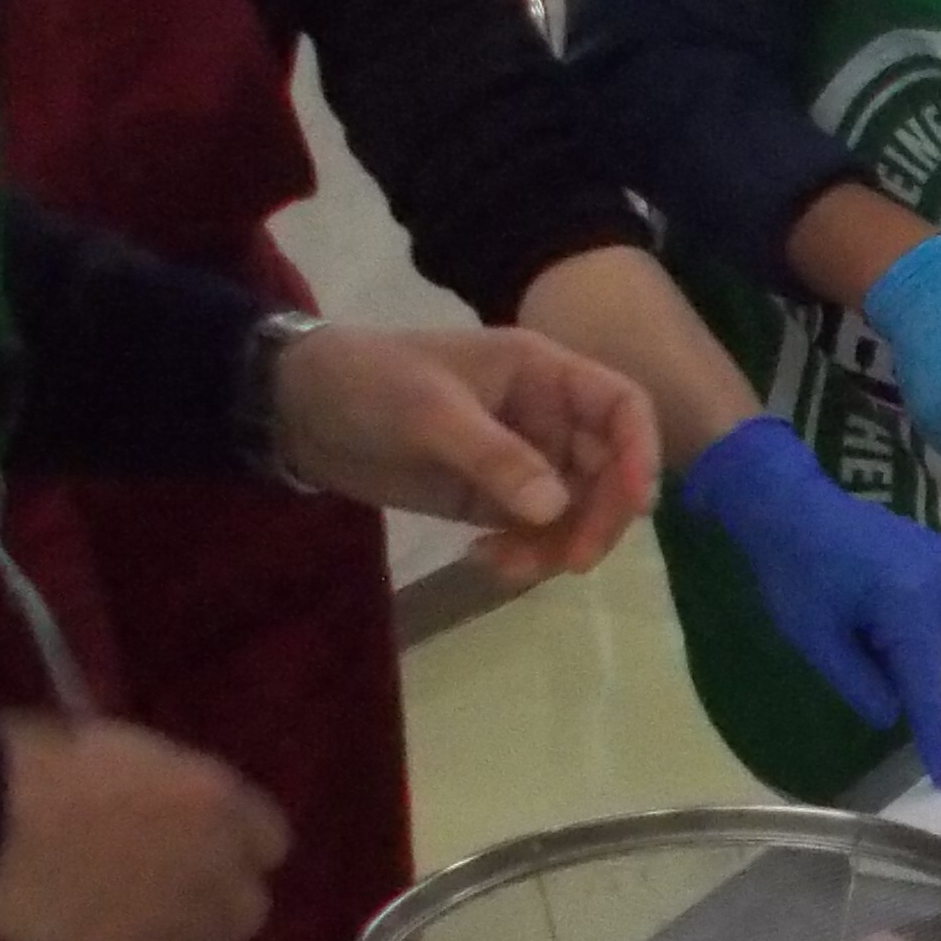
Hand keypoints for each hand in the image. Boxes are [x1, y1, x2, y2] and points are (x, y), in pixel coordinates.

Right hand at [0, 715, 290, 940]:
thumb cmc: (43, 756)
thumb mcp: (133, 752)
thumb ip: (173, 789)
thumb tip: (169, 809)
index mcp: (219, 801)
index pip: (271, 842)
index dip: (235, 849)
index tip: (204, 848)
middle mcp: (213, 869)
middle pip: (248, 911)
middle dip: (215, 905)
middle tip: (170, 895)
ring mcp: (171, 925)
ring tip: (131, 930)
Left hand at [272, 323, 659, 586]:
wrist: (299, 409)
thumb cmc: (369, 383)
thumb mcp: (431, 412)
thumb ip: (496, 458)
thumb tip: (557, 509)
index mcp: (543, 373)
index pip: (622, 406)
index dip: (641, 452)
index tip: (635, 506)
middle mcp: (546, 415)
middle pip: (608, 470)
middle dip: (598, 518)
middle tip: (572, 561)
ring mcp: (521, 460)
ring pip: (574, 511)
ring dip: (557, 546)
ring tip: (510, 568)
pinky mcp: (491, 497)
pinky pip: (533, 532)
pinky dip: (523, 553)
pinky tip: (484, 560)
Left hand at [684, 417, 940, 786]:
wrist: (791, 504)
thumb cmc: (794, 573)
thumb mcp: (816, 639)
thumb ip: (859, 683)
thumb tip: (893, 714)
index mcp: (906, 608)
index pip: (924, 688)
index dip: (935, 736)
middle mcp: (939, 586)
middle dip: (911, 672)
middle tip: (859, 649)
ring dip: (926, 647)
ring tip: (876, 628)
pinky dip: (939, 620)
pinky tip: (902, 612)